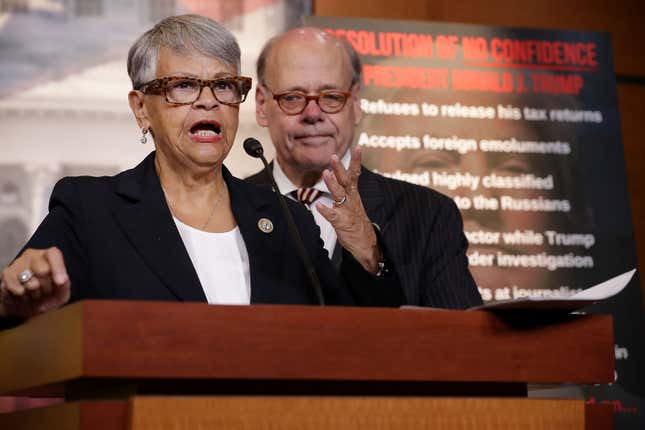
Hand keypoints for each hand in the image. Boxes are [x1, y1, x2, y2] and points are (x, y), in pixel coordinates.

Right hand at [0, 247, 70, 319]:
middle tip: (46, 291)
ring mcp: (18, 263)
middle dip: (46, 286)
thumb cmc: (48, 296)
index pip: (53, 254)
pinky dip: (22, 296)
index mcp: (49, 256)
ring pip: (28, 280)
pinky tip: (24, 295)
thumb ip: (65, 285)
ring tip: (35, 293)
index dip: (58, 268)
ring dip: (34, 293)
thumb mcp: (61, 293)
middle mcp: (33, 256)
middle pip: (42, 270)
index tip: (60, 282)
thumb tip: (61, 280)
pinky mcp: (7, 274)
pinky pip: (15, 286)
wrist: (27, 307)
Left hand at [316, 146, 380, 273]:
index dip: (357, 161)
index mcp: (354, 194)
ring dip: (332, 184)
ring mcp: (347, 210)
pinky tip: (318, 206)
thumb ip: (344, 187)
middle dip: (340, 168)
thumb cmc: (356, 221)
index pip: (355, 174)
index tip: (359, 146)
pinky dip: (325, 211)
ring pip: (339, 195)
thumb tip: (333, 173)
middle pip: (346, 181)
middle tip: (333, 156)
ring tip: (325, 174)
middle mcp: (351, 199)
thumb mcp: (352, 201)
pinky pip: (332, 215)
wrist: (365, 242)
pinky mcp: (341, 222)